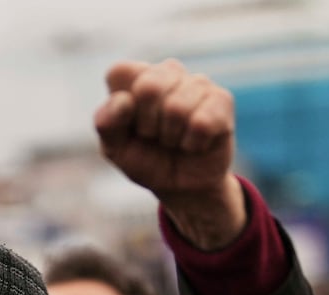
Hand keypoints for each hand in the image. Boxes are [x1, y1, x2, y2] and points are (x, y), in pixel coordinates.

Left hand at [96, 59, 246, 250]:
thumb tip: (124, 100)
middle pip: (148, 87)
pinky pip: (201, 122)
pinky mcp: (221, 99)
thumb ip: (107, 123)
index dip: (121, 108)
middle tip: (155, 136)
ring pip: (176, 108)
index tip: (129, 126)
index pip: (119, 72)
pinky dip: (193, 144)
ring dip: (172, 137)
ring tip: (176, 140)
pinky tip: (195, 143)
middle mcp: (167, 71)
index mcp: (135, 76)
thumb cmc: (146, 161)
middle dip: (148, 125)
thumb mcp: (115, 149)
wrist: (182, 188)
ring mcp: (197, 82)